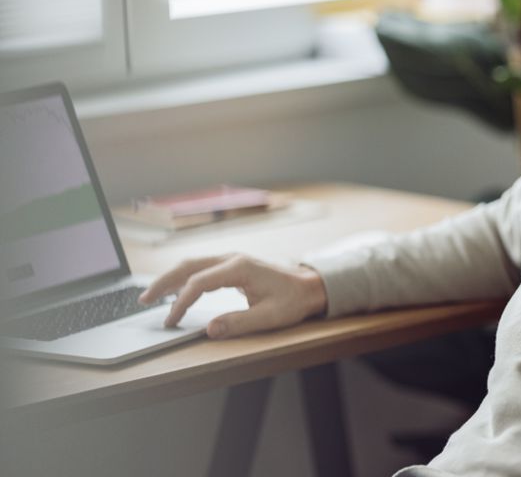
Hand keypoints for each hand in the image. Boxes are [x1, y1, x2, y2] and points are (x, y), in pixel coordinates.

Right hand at [139, 254, 327, 338]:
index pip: (199, 282)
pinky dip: (184, 277)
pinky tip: (174, 289)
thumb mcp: (269, 317)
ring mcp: (232, 260)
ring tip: (151, 295)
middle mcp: (233, 259)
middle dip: (164, 282)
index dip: (181, 302)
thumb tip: (209, 329)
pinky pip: (202, 268)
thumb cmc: (292, 300)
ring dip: (171, 278)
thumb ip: (238, 323)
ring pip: (193, 264)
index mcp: (240, 268)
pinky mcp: (233, 266)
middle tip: (143, 300)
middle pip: (189, 265)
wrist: (310, 286)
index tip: (170, 320)